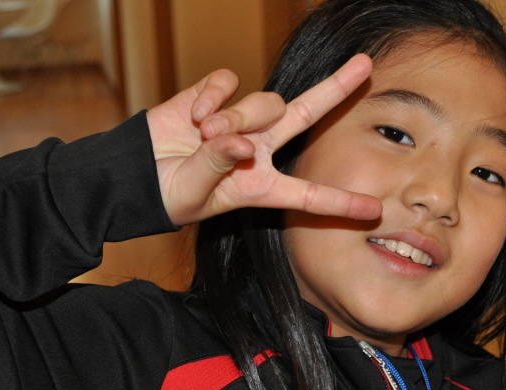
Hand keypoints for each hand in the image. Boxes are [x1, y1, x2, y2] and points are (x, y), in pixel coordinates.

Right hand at [146, 54, 381, 226]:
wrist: (132, 174)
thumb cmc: (166, 194)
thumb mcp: (195, 194)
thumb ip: (218, 165)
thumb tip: (240, 141)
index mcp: (260, 185)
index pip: (307, 194)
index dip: (338, 202)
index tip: (372, 208)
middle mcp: (258, 149)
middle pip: (306, 114)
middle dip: (335, 88)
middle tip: (365, 66)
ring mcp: (238, 120)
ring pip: (263, 101)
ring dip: (237, 115)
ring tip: (205, 132)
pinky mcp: (213, 96)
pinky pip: (227, 83)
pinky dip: (211, 97)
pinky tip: (193, 115)